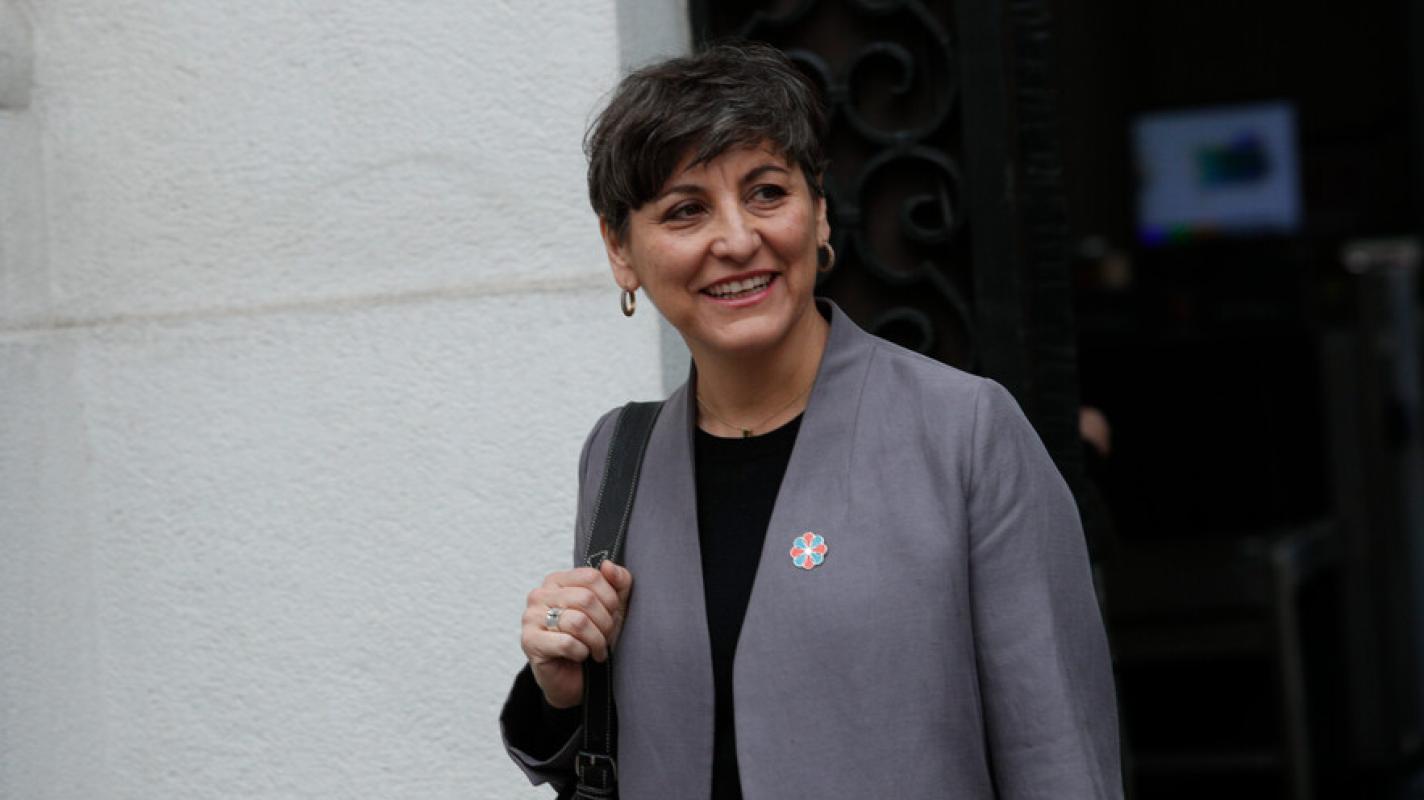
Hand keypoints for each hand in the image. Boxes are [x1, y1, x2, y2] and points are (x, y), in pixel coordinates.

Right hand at [520, 560, 633, 708]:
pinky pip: (567, 643)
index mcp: (558, 581)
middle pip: (586, 599)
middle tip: (605, 637)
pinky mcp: (530, 642)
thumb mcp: (613, 608)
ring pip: (577, 622)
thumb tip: (608, 565)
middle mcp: (540, 594)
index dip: (610, 599)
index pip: (592, 576)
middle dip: (605, 623)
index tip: (612, 615)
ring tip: (596, 649)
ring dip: (595, 640)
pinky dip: (581, 652)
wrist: (574, 679)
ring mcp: (531, 617)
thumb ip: (618, 582)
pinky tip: (580, 656)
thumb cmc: (592, 639)